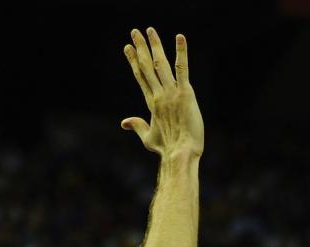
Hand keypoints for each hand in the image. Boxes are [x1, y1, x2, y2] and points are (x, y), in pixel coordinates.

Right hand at [122, 28, 202, 159]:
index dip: (133, 61)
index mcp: (151, 103)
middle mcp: (159, 95)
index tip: (127, 48)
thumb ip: (137, 126)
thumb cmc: (166, 149)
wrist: (179, 154)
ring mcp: (171, 93)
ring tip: (150, 30)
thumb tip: (124, 122)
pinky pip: (182, 69)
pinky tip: (180, 37)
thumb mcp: (148, 138)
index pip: (140, 77)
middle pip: (147, 67)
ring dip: (155, 45)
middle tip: (134, 32)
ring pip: (161, 64)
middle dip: (140, 48)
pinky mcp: (185, 94)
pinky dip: (181, 52)